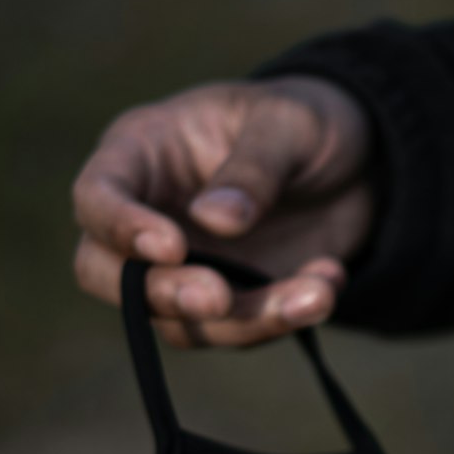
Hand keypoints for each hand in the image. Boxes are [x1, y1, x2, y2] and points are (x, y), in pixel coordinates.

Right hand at [72, 75, 374, 346]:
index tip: (173, 246)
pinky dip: (282, 319)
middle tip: (219, 297)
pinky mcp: (226, 304)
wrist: (357, 165)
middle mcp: (148, 216)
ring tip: (318, 294)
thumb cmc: (305, 123)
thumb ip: (254, 168)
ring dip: (247, 319)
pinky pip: (236, 330)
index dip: (120, 227)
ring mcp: (184, 268)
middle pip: (106, 274)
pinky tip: (327, 283)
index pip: (96, 196)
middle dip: (161, 295)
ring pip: (179, 320)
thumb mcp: (289, 125)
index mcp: (142, 153)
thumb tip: (214, 220)